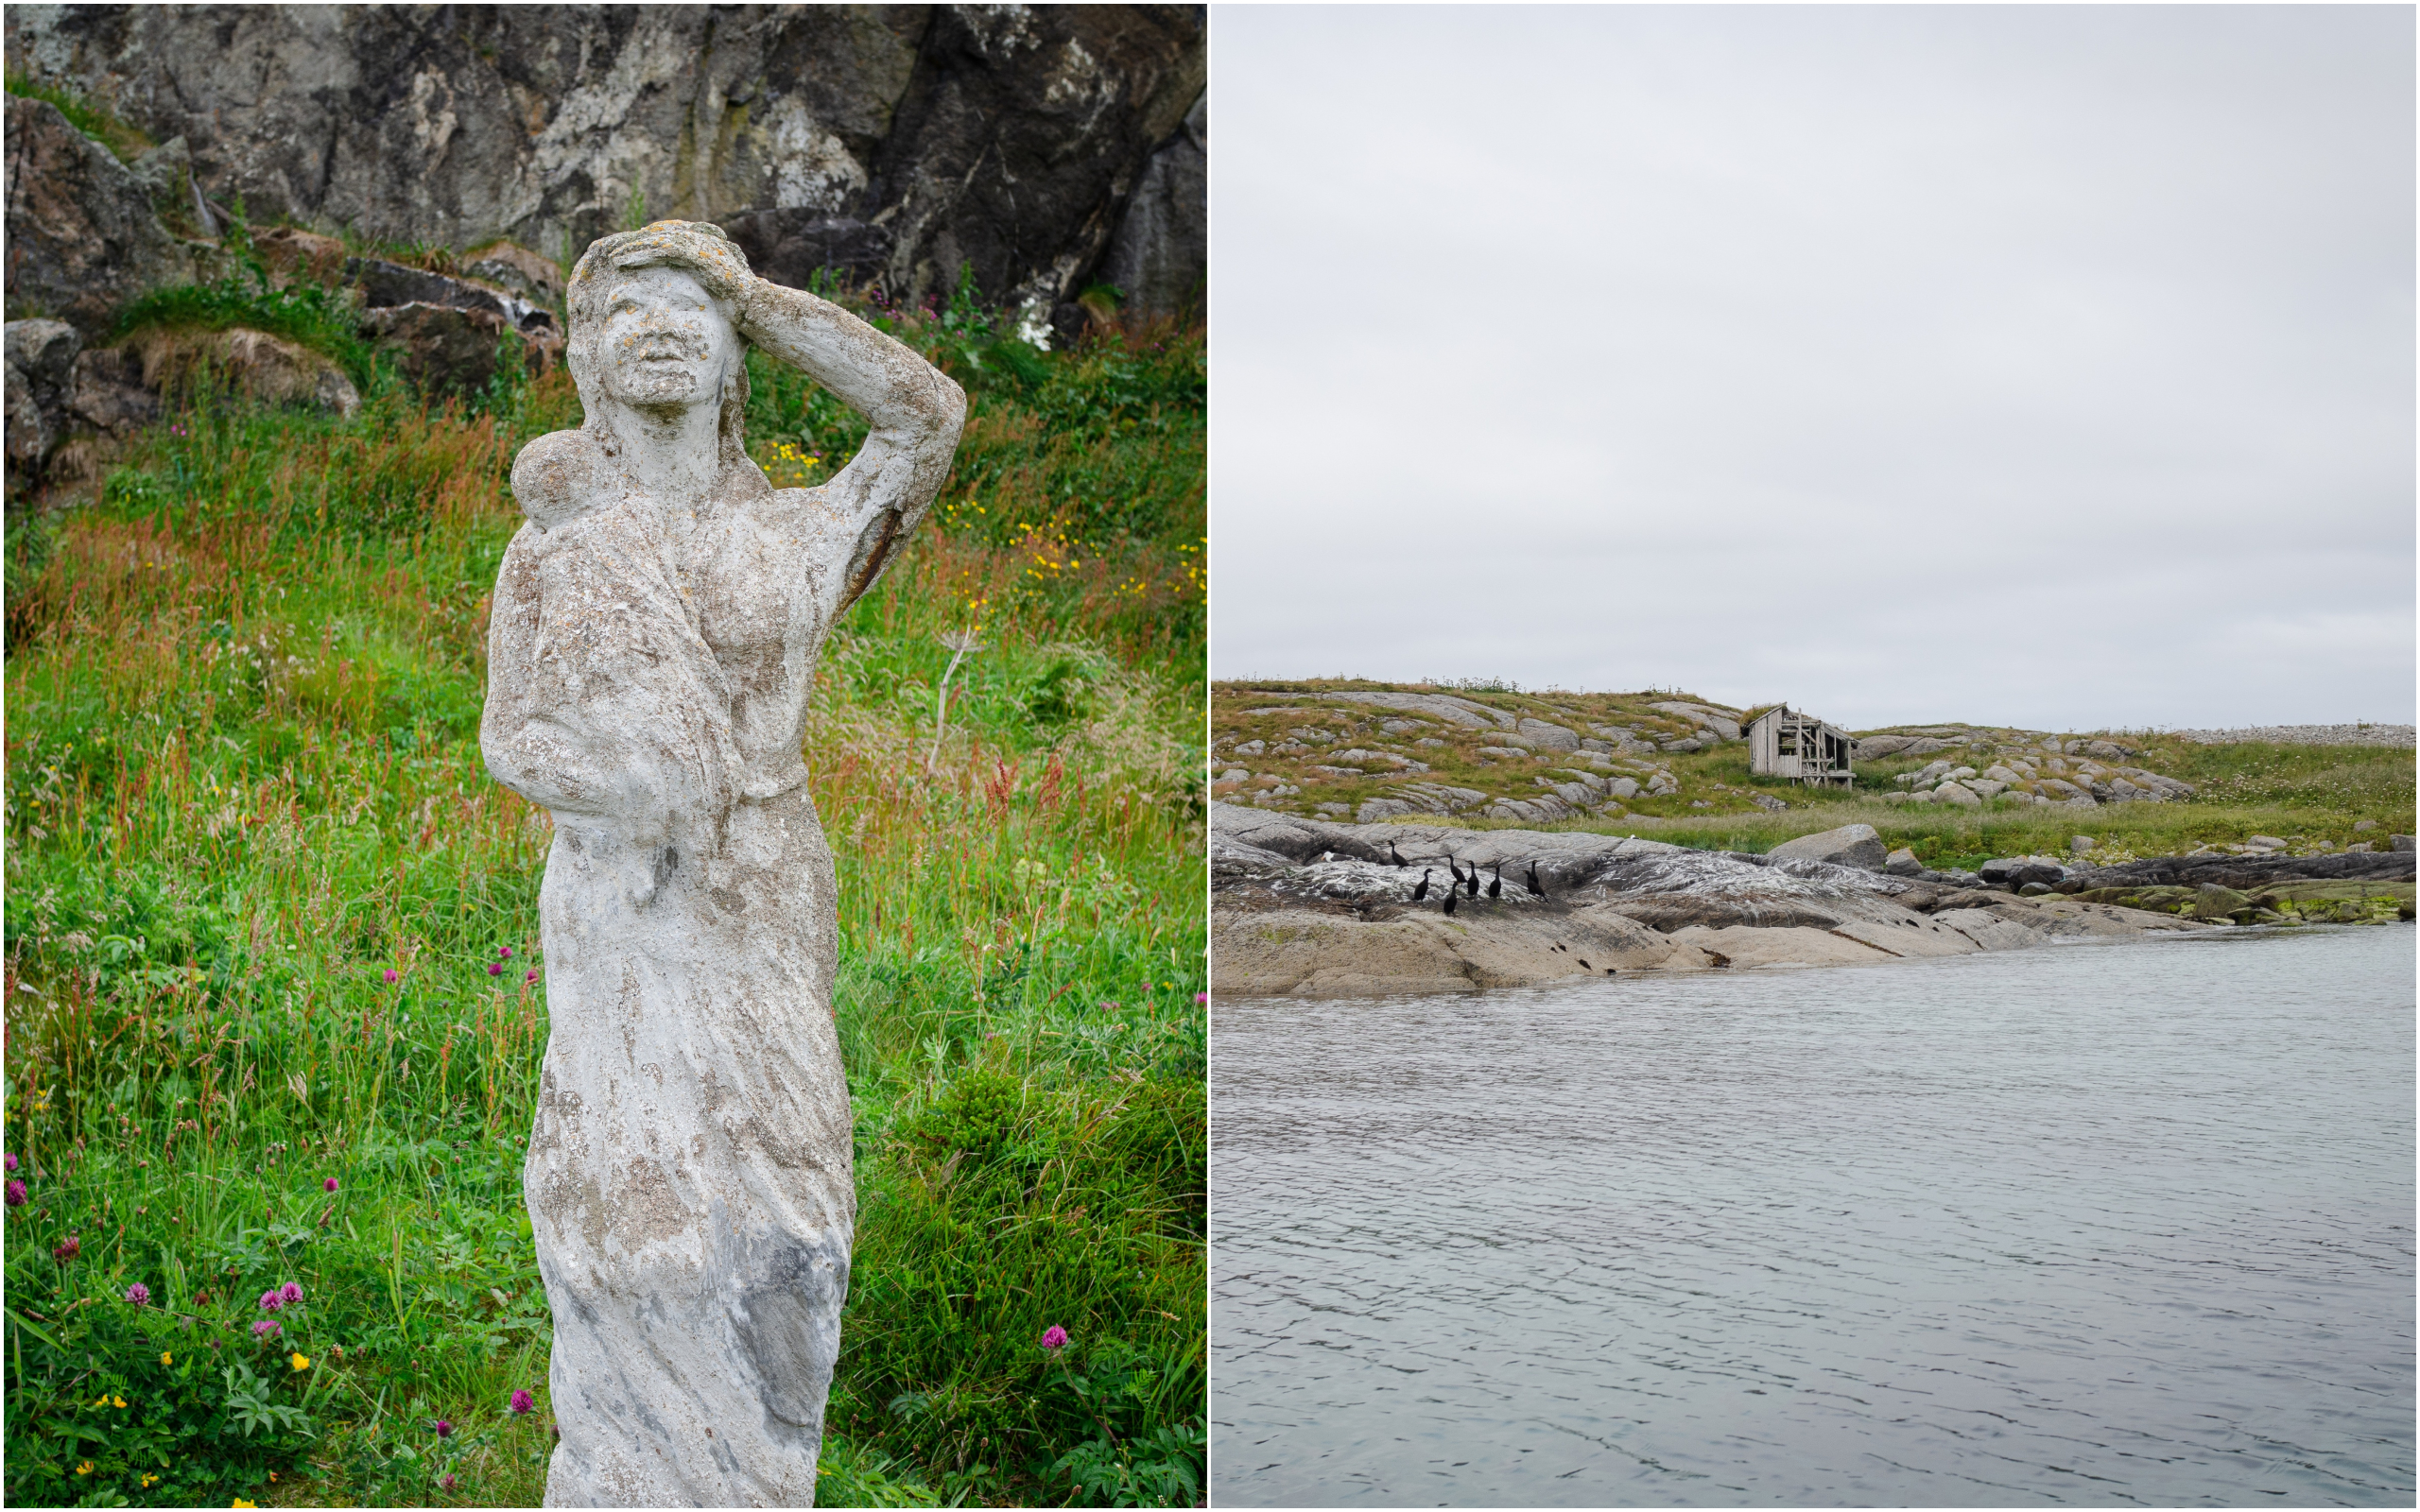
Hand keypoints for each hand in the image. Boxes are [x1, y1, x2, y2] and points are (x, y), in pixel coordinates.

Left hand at [609, 222, 755, 308]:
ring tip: (613, 256)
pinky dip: (642, 252)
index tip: (626, 257)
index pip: (669, 241)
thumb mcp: (713, 298)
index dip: (646, 247)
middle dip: (635, 244)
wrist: (758, 311)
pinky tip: (624, 260)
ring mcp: (703, 245)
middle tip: (612, 252)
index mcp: (705, 249)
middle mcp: (704, 241)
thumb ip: (701, 292)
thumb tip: (696, 304)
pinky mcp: (700, 253)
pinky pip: (663, 248)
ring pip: (659, 240)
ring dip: (633, 247)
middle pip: (661, 236)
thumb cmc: (739, 311)